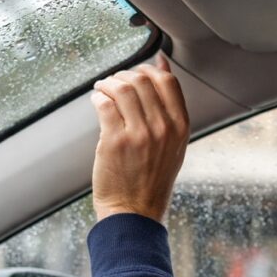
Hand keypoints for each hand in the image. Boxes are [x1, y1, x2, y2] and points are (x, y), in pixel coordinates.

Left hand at [89, 54, 189, 221]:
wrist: (135, 212)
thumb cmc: (152, 179)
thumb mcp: (173, 144)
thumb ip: (169, 106)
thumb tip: (162, 64)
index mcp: (180, 127)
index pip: (167, 82)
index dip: (147, 70)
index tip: (135, 74)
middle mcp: (163, 129)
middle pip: (142, 80)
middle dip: (123, 76)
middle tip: (113, 83)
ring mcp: (139, 135)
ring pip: (122, 88)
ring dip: (107, 83)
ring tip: (102, 89)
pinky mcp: (115, 141)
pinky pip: (104, 104)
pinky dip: (97, 97)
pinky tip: (97, 101)